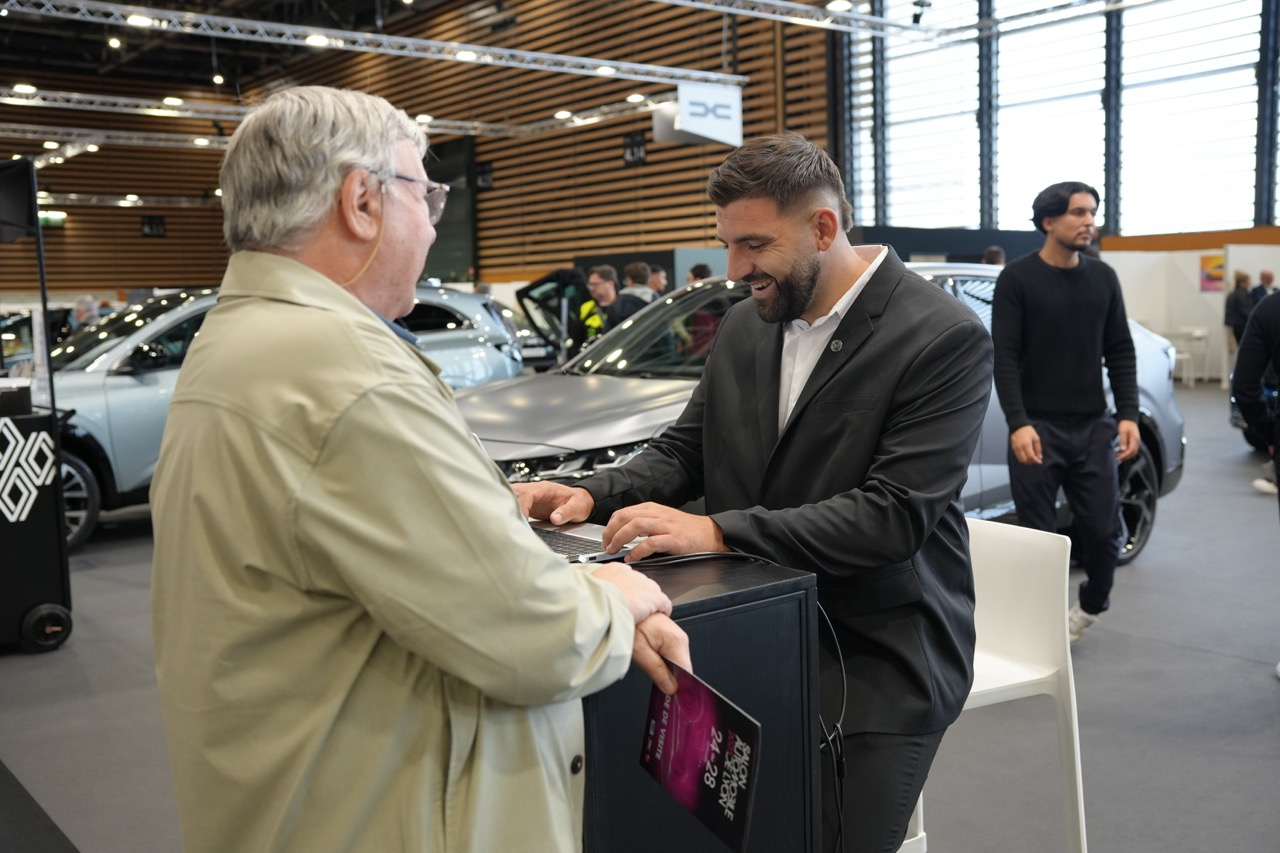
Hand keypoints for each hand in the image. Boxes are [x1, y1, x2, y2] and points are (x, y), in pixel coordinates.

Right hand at [511, 481, 594, 523]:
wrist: (581, 502)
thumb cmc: (579, 502)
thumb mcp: (577, 507)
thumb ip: (566, 512)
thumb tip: (555, 519)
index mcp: (545, 489)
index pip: (526, 494)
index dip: (521, 506)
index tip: (521, 519)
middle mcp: (535, 492)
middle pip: (514, 492)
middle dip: (508, 505)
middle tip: (507, 522)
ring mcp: (531, 499)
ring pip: (512, 498)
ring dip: (507, 508)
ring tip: (506, 524)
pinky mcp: (529, 507)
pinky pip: (516, 507)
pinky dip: (511, 514)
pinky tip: (510, 524)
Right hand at [592, 562, 671, 622]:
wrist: (598, 603)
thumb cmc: (589, 599)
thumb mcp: (587, 589)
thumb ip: (594, 589)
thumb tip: (590, 595)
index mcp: (613, 570)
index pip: (626, 577)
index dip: (626, 590)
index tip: (624, 598)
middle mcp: (631, 574)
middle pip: (640, 584)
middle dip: (638, 596)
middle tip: (633, 609)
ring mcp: (643, 584)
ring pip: (652, 593)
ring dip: (649, 604)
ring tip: (644, 615)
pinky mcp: (653, 597)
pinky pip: (664, 604)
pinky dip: (663, 611)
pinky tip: (659, 617)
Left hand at [601, 502, 729, 560]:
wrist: (711, 534)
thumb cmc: (687, 530)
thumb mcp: (663, 520)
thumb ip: (644, 524)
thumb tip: (622, 535)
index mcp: (652, 509)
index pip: (623, 512)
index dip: (610, 525)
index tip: (605, 538)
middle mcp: (658, 514)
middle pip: (626, 517)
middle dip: (610, 532)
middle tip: (605, 545)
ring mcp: (666, 526)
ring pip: (635, 526)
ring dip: (620, 539)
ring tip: (614, 550)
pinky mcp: (674, 539)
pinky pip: (651, 542)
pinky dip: (637, 551)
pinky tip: (631, 558)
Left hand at [632, 613, 690, 695]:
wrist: (619, 604)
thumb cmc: (627, 623)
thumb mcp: (639, 652)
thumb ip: (657, 671)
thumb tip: (671, 688)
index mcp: (676, 641)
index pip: (687, 672)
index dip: (679, 686)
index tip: (670, 695)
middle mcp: (680, 637)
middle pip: (682, 668)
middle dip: (670, 677)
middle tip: (654, 681)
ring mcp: (675, 634)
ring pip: (676, 662)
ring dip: (665, 668)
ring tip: (649, 666)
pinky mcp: (669, 634)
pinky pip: (670, 653)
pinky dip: (662, 659)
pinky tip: (650, 659)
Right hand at [1010, 424, 1041, 464]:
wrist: (1018, 426)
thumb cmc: (1028, 431)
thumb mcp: (1036, 438)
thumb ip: (1038, 448)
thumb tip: (1040, 457)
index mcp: (1026, 444)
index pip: (1031, 457)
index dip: (1036, 461)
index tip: (1040, 462)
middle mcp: (1020, 447)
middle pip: (1025, 460)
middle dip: (1031, 462)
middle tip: (1036, 461)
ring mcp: (1015, 448)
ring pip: (1021, 460)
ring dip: (1027, 462)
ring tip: (1032, 459)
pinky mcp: (1013, 448)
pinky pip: (1018, 457)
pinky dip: (1023, 459)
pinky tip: (1027, 456)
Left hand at [1115, 419, 1140, 461]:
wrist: (1128, 418)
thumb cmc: (1125, 424)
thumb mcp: (1123, 432)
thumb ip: (1123, 440)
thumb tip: (1123, 449)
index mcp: (1135, 439)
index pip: (1131, 451)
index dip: (1125, 455)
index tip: (1118, 458)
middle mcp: (1137, 442)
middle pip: (1132, 453)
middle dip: (1125, 457)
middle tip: (1116, 459)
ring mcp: (1136, 442)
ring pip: (1132, 452)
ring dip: (1125, 455)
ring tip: (1117, 457)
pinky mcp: (1133, 441)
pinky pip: (1131, 449)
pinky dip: (1126, 452)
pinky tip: (1120, 453)